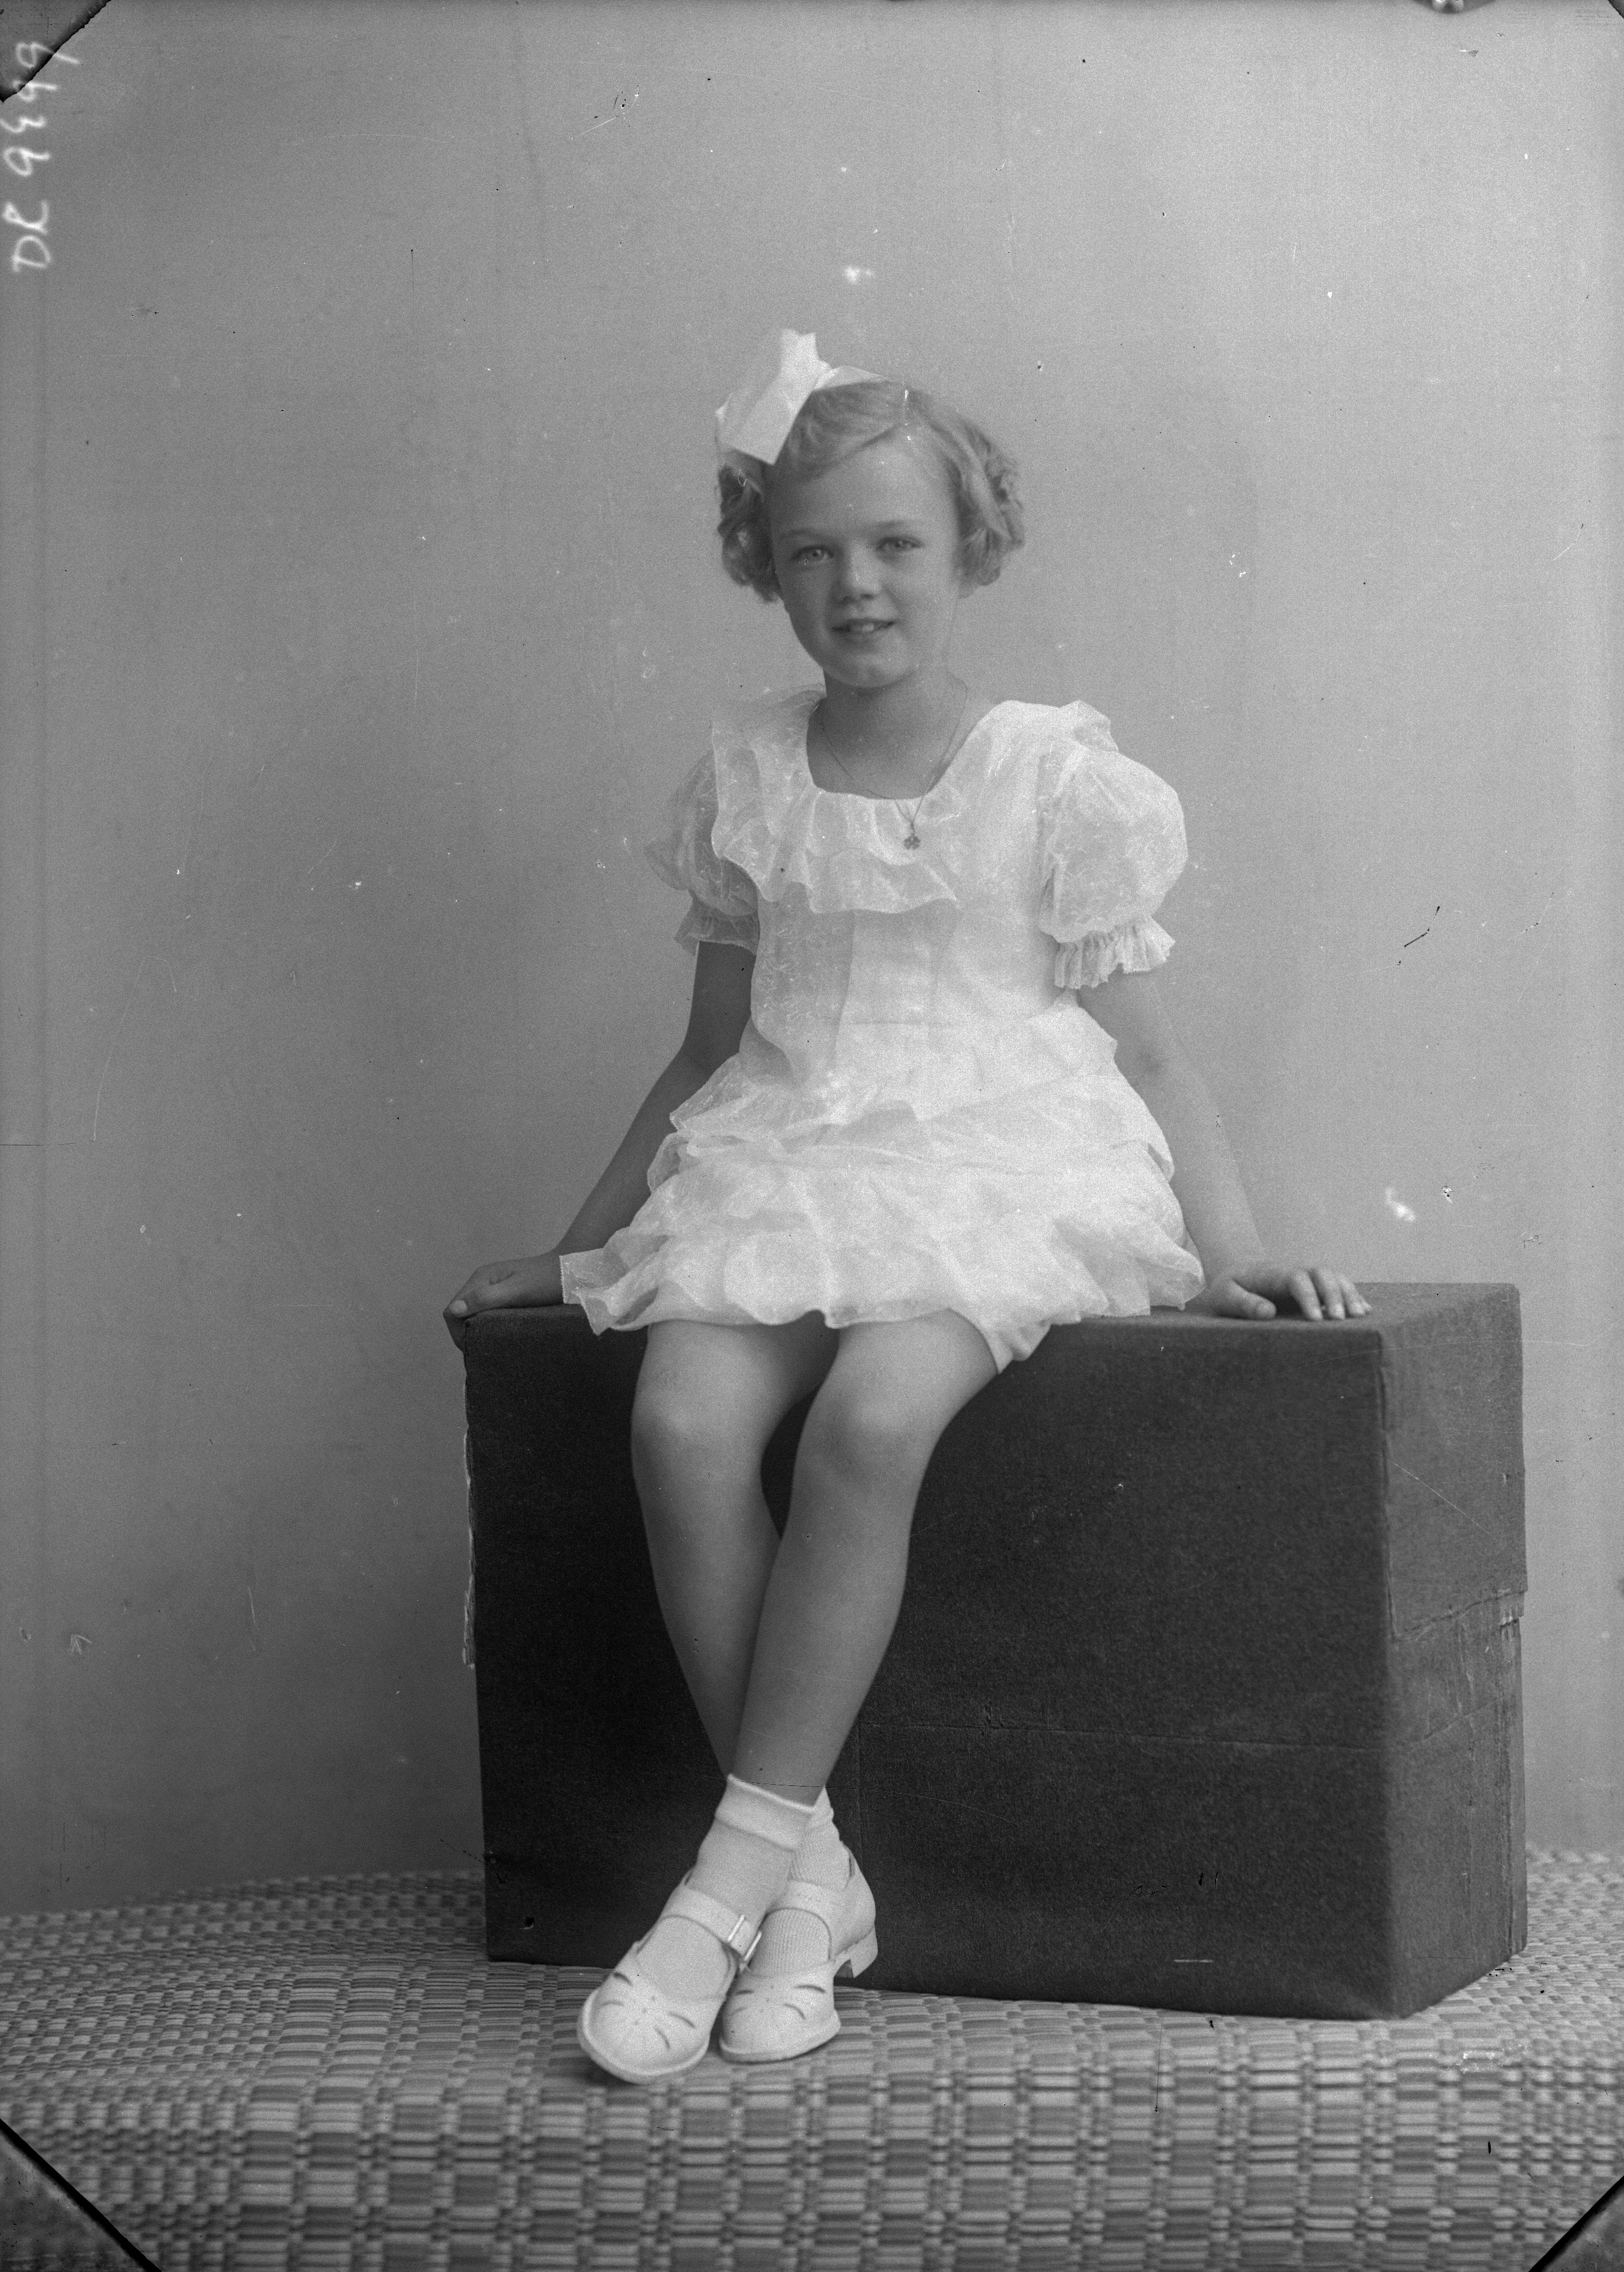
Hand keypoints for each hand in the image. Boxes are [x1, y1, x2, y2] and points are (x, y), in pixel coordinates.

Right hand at [443, 1252, 565, 1347]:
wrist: (574, 1270)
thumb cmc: (548, 1280)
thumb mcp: (517, 1290)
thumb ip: (486, 1298)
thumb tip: (455, 1311)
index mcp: (481, 1279)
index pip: (452, 1309)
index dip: (458, 1331)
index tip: (474, 1347)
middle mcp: (484, 1283)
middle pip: (461, 1314)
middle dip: (467, 1334)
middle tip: (485, 1352)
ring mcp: (495, 1290)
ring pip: (475, 1317)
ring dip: (479, 1332)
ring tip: (494, 1347)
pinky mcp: (507, 1298)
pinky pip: (490, 1316)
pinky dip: (491, 1328)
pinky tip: (502, 1338)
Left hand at [1185, 1264, 1369, 1322]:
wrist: (1233, 1273)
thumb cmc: (1227, 1288)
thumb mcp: (1225, 1295)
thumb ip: (1243, 1303)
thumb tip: (1268, 1312)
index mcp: (1273, 1274)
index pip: (1297, 1279)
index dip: (1309, 1297)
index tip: (1316, 1319)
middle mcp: (1295, 1271)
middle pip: (1322, 1274)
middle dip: (1335, 1294)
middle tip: (1341, 1320)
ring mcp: (1307, 1278)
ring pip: (1335, 1278)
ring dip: (1349, 1294)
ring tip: (1360, 1316)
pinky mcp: (1314, 1287)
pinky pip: (1338, 1287)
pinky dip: (1353, 1296)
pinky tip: (1365, 1310)